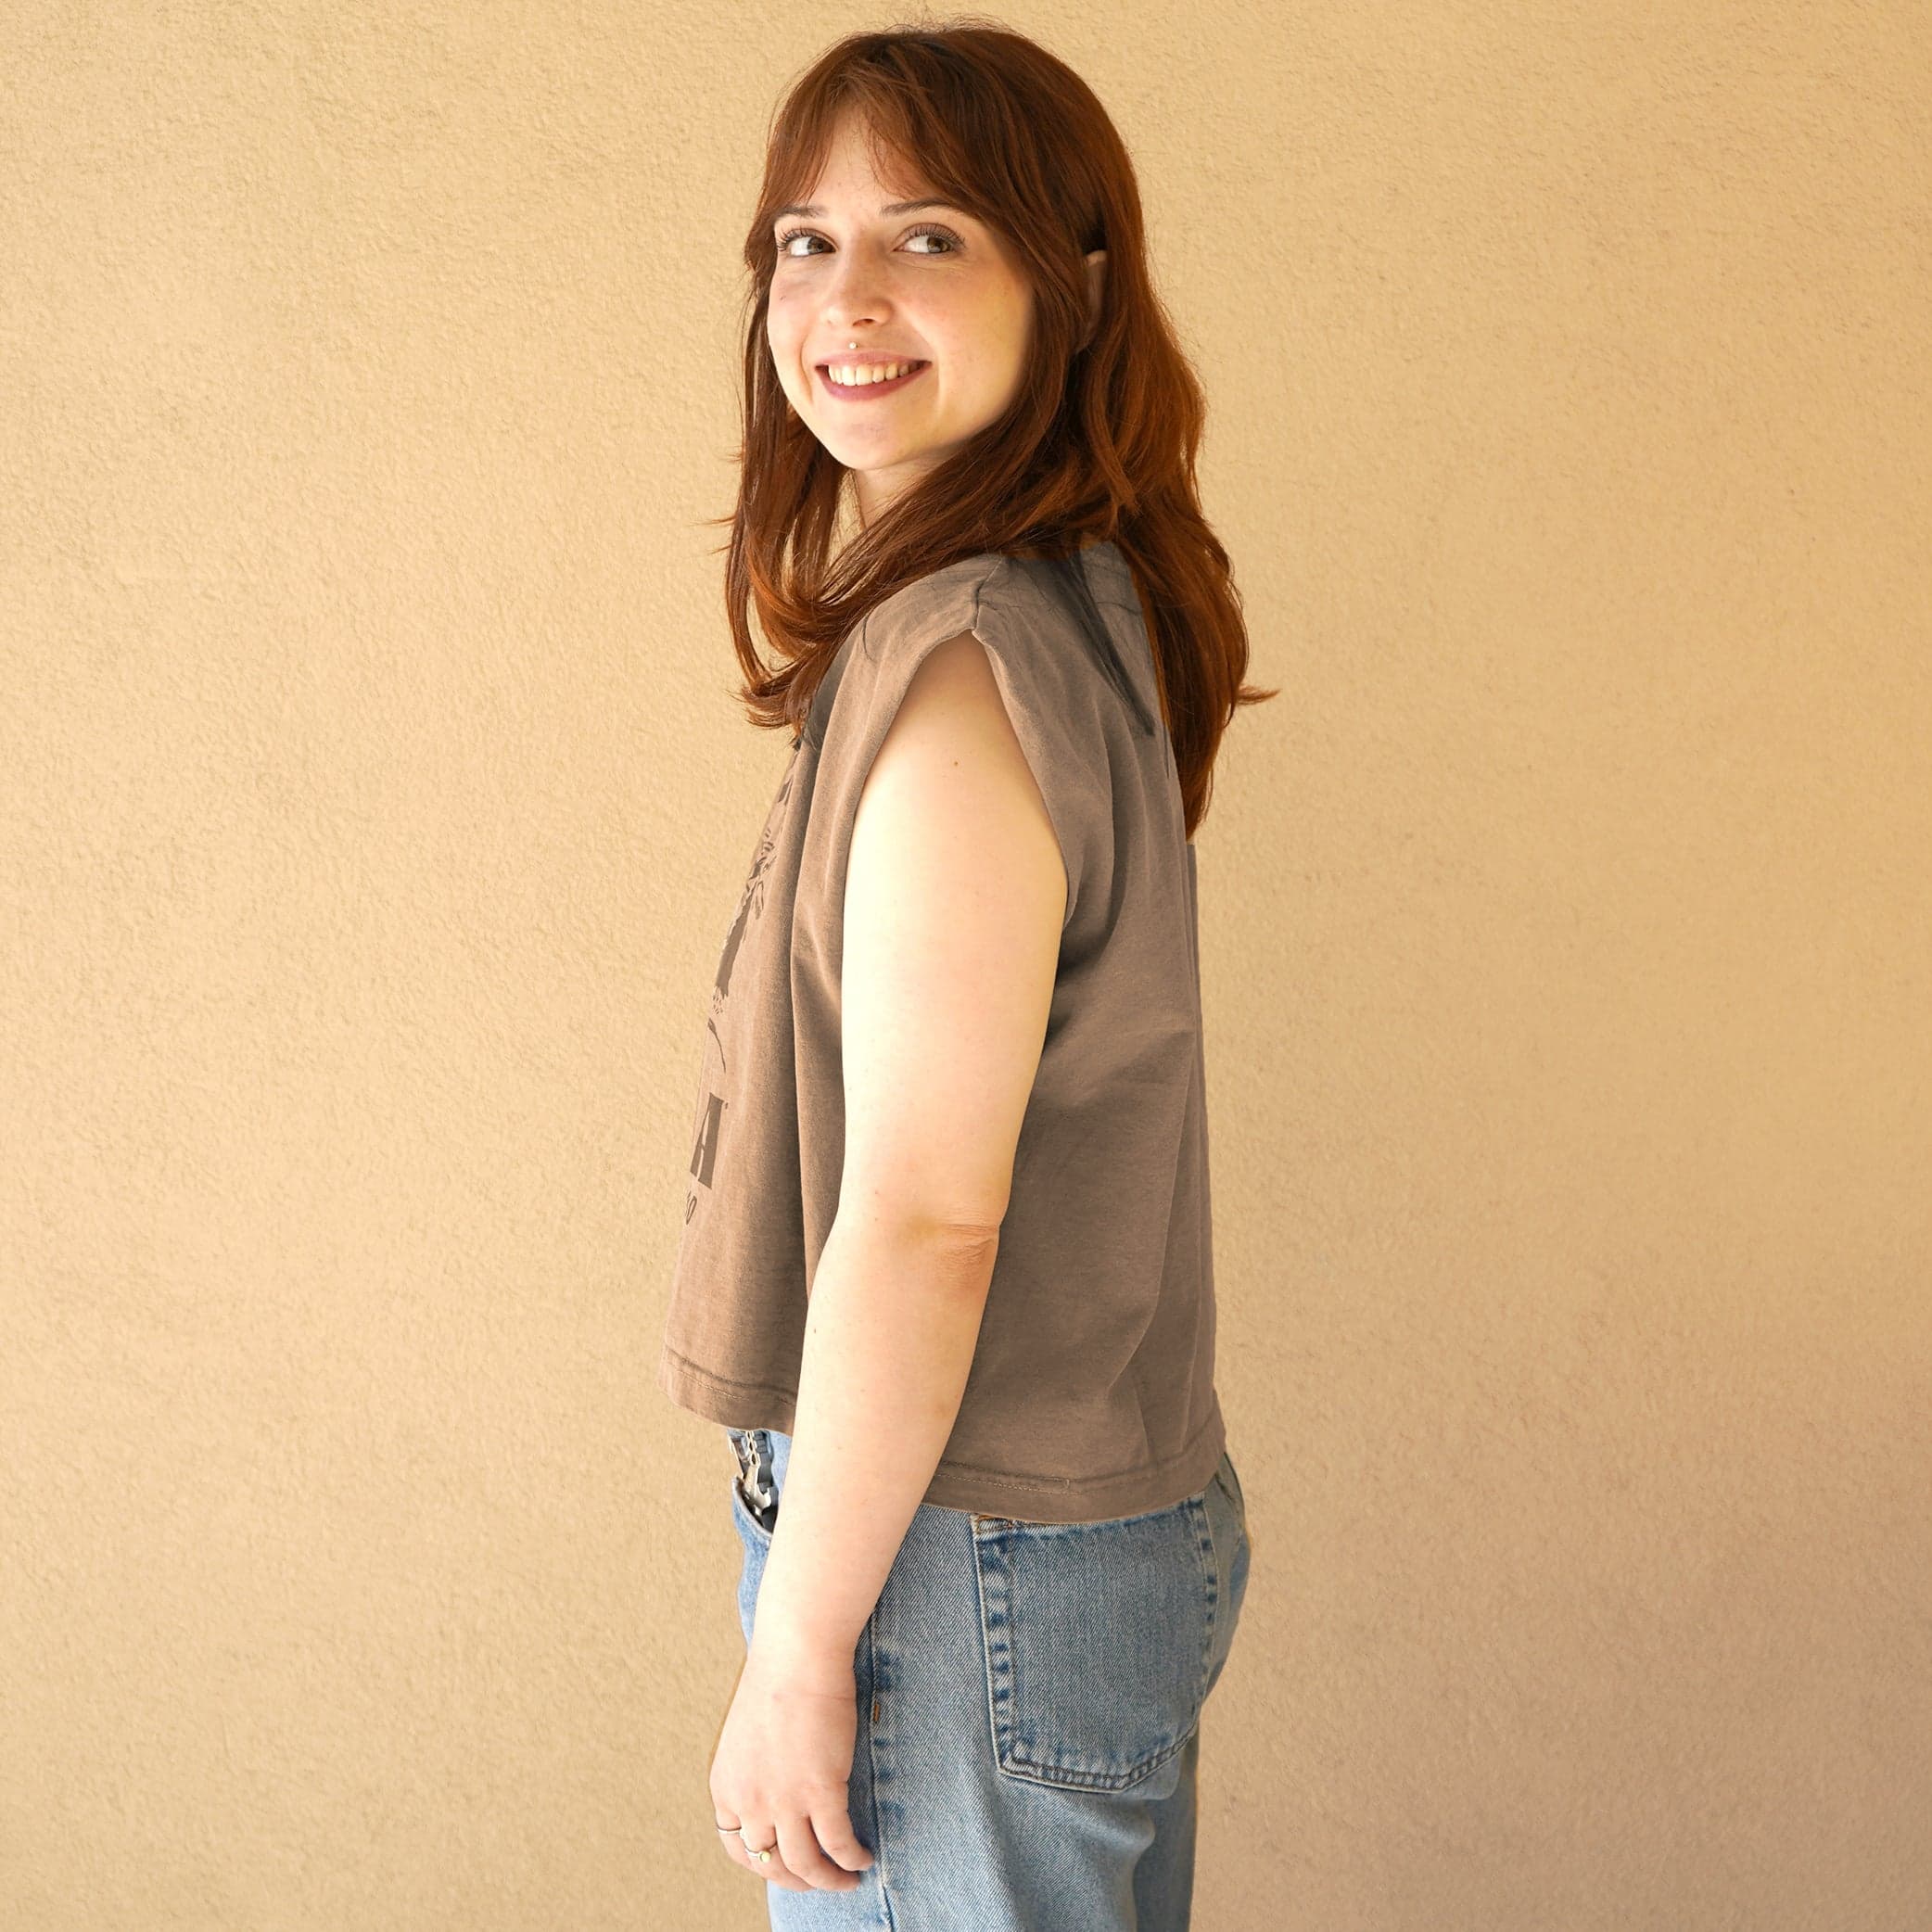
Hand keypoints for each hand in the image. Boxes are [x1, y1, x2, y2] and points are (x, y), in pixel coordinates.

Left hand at [709, 1637, 876, 1893]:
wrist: (797, 1653)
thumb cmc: (778, 1679)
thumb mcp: (748, 1735)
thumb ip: (756, 1770)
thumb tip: (778, 1789)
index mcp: (727, 1787)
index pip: (738, 1849)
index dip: (763, 1865)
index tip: (784, 1866)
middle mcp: (749, 1802)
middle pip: (771, 1864)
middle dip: (798, 1880)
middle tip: (821, 1879)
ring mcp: (784, 1801)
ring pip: (806, 1865)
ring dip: (828, 1881)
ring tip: (847, 1879)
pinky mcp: (821, 1792)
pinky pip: (838, 1844)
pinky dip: (851, 1858)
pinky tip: (863, 1858)